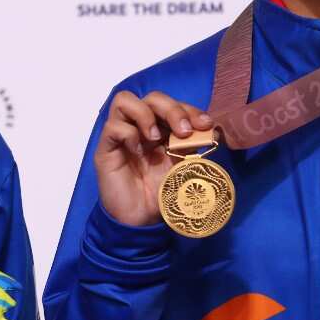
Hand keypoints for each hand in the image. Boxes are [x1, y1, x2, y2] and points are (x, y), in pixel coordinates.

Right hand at [94, 91, 213, 226]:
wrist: (142, 222)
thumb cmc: (162, 194)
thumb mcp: (184, 167)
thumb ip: (193, 146)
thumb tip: (213, 129)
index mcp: (161, 129)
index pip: (173, 104)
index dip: (189, 109)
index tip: (206, 124)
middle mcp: (140, 127)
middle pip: (152, 97)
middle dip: (172, 109)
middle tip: (184, 131)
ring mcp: (121, 135)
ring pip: (124, 100)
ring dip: (145, 114)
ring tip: (155, 138)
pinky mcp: (106, 148)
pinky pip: (113, 126)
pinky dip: (128, 134)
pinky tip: (137, 152)